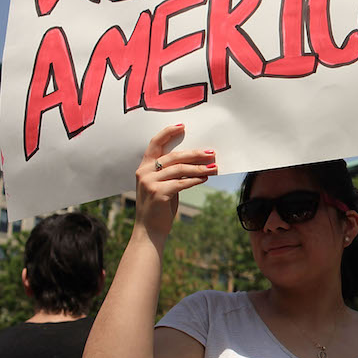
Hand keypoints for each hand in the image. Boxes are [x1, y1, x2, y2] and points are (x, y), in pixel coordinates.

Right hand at [135, 124, 216, 238]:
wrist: (149, 230)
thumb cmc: (159, 206)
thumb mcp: (162, 185)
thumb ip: (171, 172)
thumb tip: (196, 160)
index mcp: (144, 167)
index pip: (155, 143)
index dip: (168, 133)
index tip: (183, 126)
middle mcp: (144, 172)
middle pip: (174, 156)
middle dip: (195, 154)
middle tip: (211, 153)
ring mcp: (149, 182)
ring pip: (180, 169)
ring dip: (200, 168)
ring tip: (214, 167)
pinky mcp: (158, 193)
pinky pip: (182, 182)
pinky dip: (195, 180)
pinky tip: (205, 179)